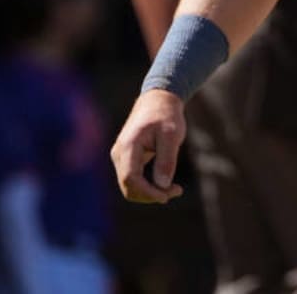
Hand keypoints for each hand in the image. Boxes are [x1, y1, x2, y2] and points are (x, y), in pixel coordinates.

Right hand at [109, 89, 186, 203]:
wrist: (158, 101)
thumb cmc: (166, 115)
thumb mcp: (172, 135)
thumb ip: (167, 159)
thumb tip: (162, 186)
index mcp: (128, 146)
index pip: (130, 178)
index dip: (147, 192)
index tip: (167, 196)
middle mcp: (119, 154)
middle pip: (128, 186)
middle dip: (151, 194)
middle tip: (176, 191)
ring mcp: (121, 157)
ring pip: (130, 186)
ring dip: (150, 192)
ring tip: (174, 189)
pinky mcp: (126, 159)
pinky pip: (134, 179)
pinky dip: (148, 186)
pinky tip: (166, 184)